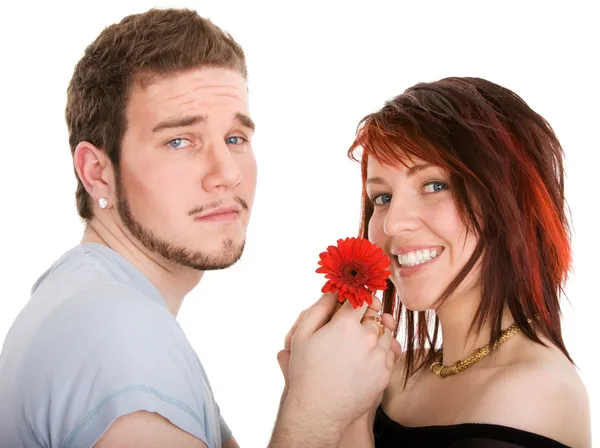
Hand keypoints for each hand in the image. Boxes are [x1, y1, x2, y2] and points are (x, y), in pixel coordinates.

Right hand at [277, 293, 398, 435]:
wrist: (318, 410)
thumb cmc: (306, 371)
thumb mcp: (302, 334)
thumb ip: (319, 307)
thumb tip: (334, 292)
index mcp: (345, 324)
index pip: (360, 299)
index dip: (356, 299)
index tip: (353, 303)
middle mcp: (367, 337)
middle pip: (375, 315)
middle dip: (365, 317)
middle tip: (352, 327)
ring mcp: (379, 356)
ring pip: (385, 333)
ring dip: (375, 334)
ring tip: (358, 346)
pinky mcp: (385, 374)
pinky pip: (389, 354)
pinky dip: (380, 352)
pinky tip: (364, 360)